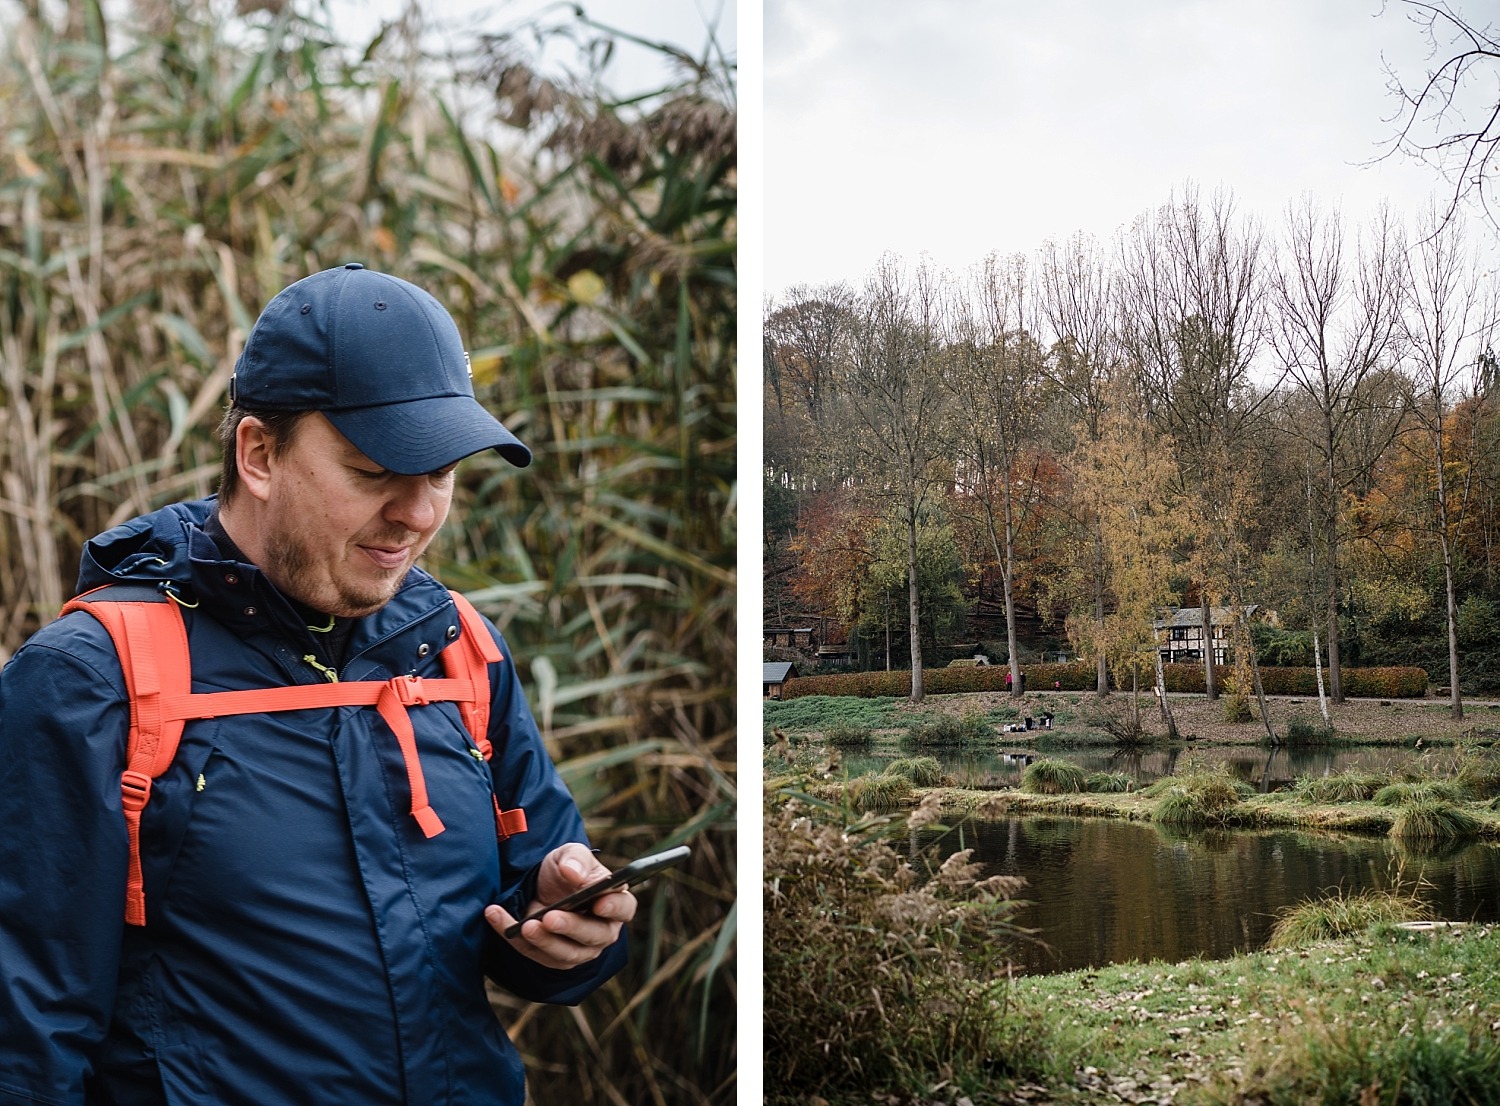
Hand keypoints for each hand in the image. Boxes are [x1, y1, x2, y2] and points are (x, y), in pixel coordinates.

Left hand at [484, 843, 634, 968]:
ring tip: (525, 925)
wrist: (541, 886)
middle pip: (593, 936)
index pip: (623, 908)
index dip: (614, 908)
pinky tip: (497, 916)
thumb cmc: (565, 871)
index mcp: (615, 902)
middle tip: (550, 917)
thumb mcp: (569, 854)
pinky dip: (515, 938)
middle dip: (571, 927)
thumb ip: (575, 859)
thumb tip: (573, 873)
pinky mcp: (553, 958)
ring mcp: (579, 949)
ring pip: (566, 954)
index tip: (599, 903)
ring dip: (544, 941)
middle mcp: (602, 931)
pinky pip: (534, 954)